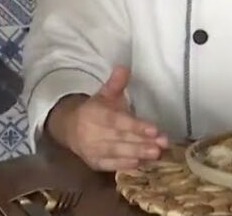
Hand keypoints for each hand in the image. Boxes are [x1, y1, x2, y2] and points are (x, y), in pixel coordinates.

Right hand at [48, 65, 168, 171]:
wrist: (68, 128)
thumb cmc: (93, 111)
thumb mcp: (103, 95)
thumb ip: (115, 84)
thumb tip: (124, 67)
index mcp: (94, 113)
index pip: (117, 121)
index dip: (135, 126)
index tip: (154, 129)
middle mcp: (92, 133)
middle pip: (120, 138)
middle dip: (142, 142)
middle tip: (162, 143)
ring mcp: (92, 150)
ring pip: (118, 152)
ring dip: (138, 153)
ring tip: (157, 153)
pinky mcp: (95, 163)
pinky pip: (111, 165)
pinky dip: (126, 164)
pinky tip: (141, 163)